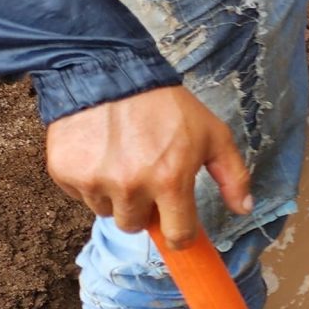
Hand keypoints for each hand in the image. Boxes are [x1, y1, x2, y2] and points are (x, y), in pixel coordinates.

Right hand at [44, 86, 253, 242]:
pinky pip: (79, 194)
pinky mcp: (65, 172)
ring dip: (114, 195)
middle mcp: (130, 186)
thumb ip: (233, 175)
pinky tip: (99, 153)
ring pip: (106, 210)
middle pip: (135, 226)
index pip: (177, 235)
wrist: (110, 73)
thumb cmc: (167, 106)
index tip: (178, 223)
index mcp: (169, 181)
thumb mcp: (214, 135)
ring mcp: (94, 180)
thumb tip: (244, 209)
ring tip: (121, 159)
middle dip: (143, 209)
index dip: (180, 233)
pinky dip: (89, 180)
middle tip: (145, 177)